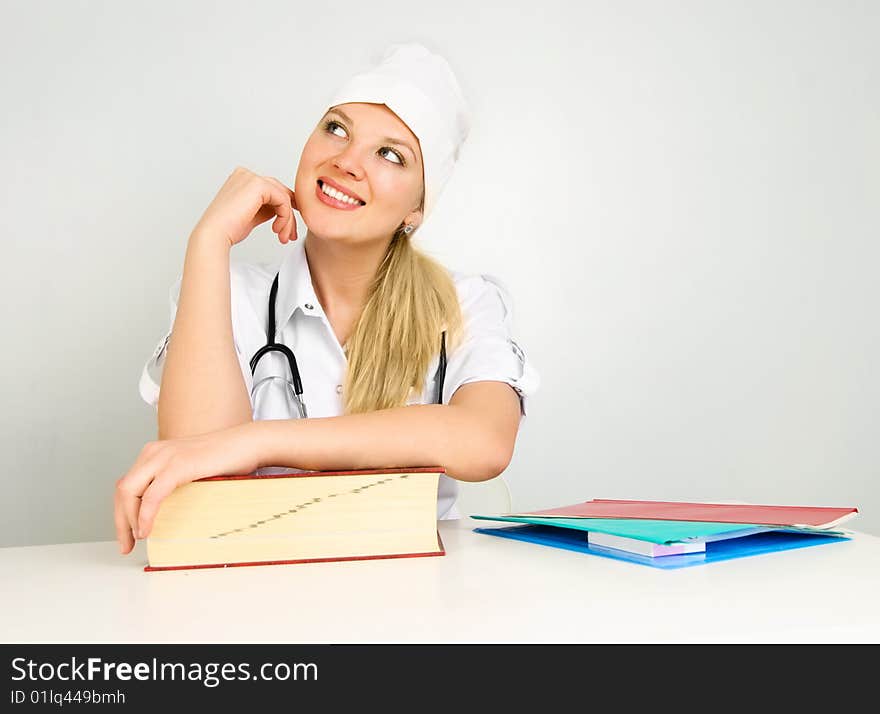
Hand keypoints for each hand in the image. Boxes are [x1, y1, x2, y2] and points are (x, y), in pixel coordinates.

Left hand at [114, 423, 260, 553]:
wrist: (248, 443)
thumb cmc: (227, 458)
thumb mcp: (192, 469)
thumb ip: (175, 481)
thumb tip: (165, 511)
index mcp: (155, 453)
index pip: (126, 485)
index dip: (122, 511)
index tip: (128, 534)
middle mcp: (154, 452)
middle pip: (122, 489)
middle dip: (120, 520)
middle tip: (126, 544)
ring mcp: (164, 457)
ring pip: (129, 492)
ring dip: (128, 520)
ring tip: (136, 539)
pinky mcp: (178, 466)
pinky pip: (152, 496)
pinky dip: (145, 515)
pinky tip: (146, 530)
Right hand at [192, 167, 298, 247]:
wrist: (215, 234)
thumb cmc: (228, 229)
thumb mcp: (252, 215)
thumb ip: (266, 207)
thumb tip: (282, 210)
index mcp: (242, 179)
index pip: (272, 190)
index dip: (284, 209)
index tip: (289, 228)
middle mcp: (246, 175)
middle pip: (279, 193)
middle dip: (289, 216)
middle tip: (290, 236)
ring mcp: (252, 177)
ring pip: (283, 197)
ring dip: (288, 220)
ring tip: (283, 237)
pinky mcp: (259, 184)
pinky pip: (283, 200)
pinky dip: (285, 217)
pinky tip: (276, 230)